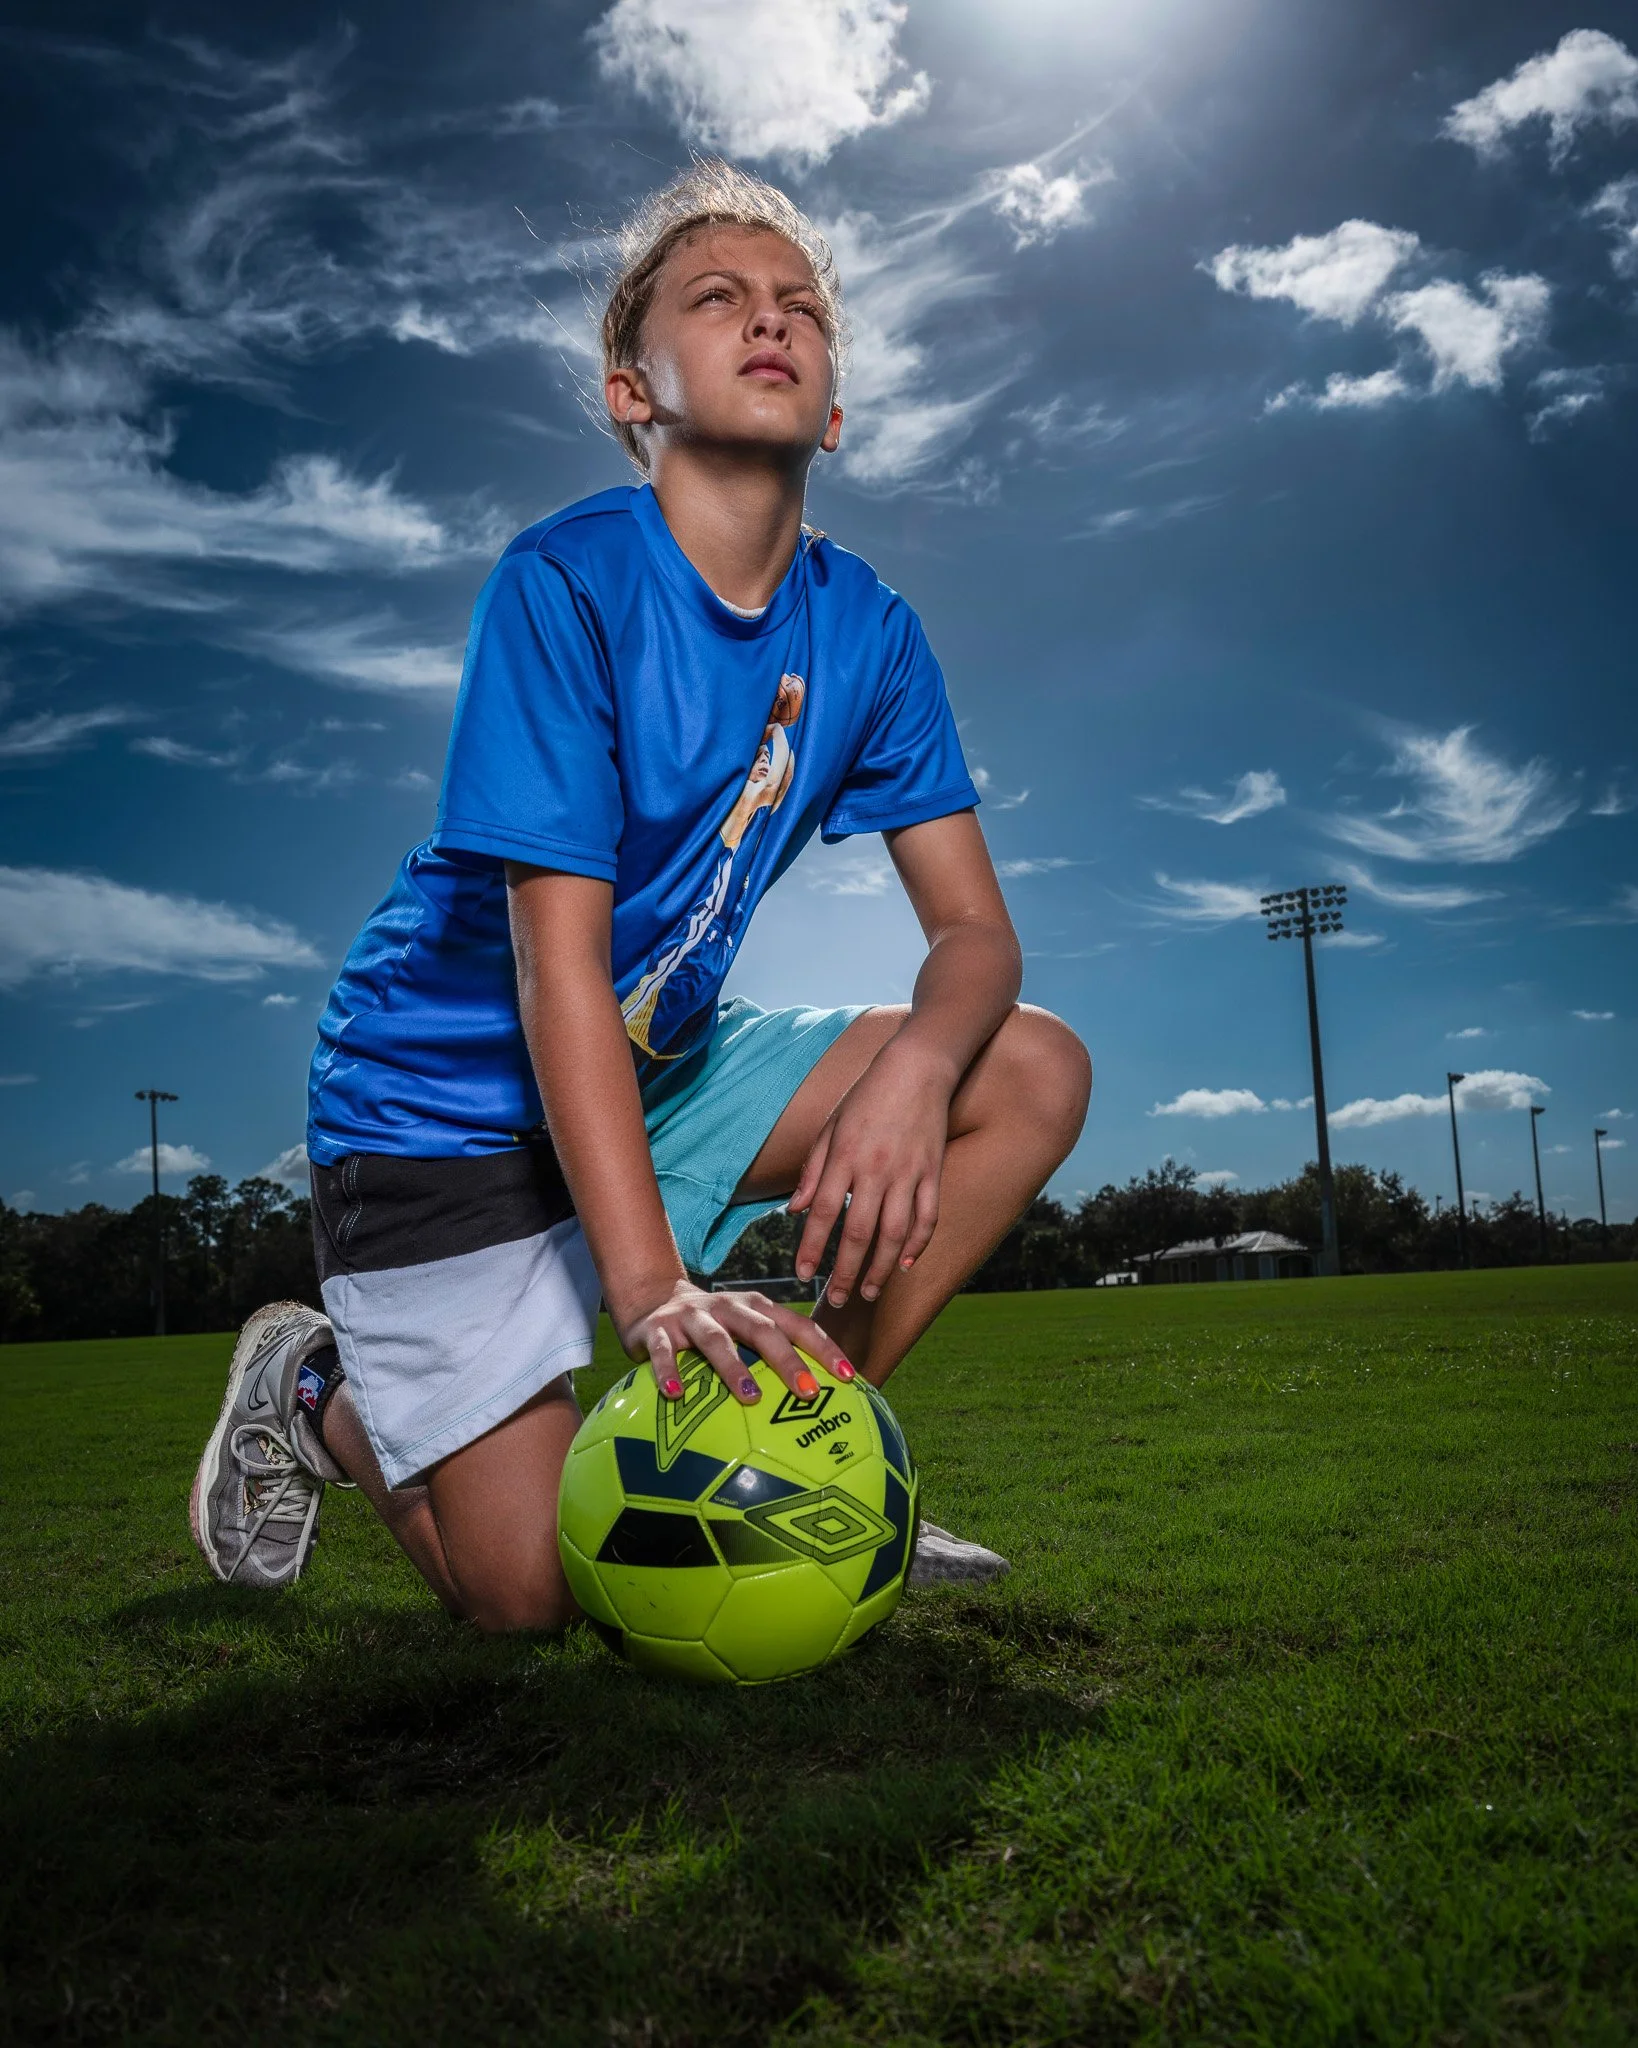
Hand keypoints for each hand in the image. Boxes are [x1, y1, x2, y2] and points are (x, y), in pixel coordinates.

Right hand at [620, 1278, 856, 1405]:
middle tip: (808, 1393)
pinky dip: (668, 1371)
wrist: (652, 1303)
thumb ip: (774, 1357)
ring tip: (751, 1397)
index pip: (798, 1325)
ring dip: (734, 1366)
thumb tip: (820, 1402)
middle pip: (762, 1330)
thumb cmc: (714, 1330)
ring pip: (716, 1339)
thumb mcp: (744, 1332)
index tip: (848, 1377)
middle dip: (788, 1360)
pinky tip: (675, 1395)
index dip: (824, 1349)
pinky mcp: (657, 1330)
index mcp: (756, 1308)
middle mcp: (728, 1307)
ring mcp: (692, 1317)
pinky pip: (663, 1352)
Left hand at [789, 1035, 952, 1308]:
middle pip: (858, 1233)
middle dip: (845, 1272)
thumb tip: (795, 1212)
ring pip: (894, 1233)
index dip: (811, 1248)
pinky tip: (903, 1265)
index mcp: (844, 1156)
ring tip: (868, 1293)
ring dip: (880, 1268)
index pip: (823, 1213)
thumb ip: (813, 1171)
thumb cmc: (867, 1096)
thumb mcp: (830, 1127)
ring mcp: (908, 1173)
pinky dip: (916, 1245)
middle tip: (835, 1300)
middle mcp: (875, 1169)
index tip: (802, 1274)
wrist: (918, 1067)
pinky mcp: (933, 1172)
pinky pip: (927, 1217)